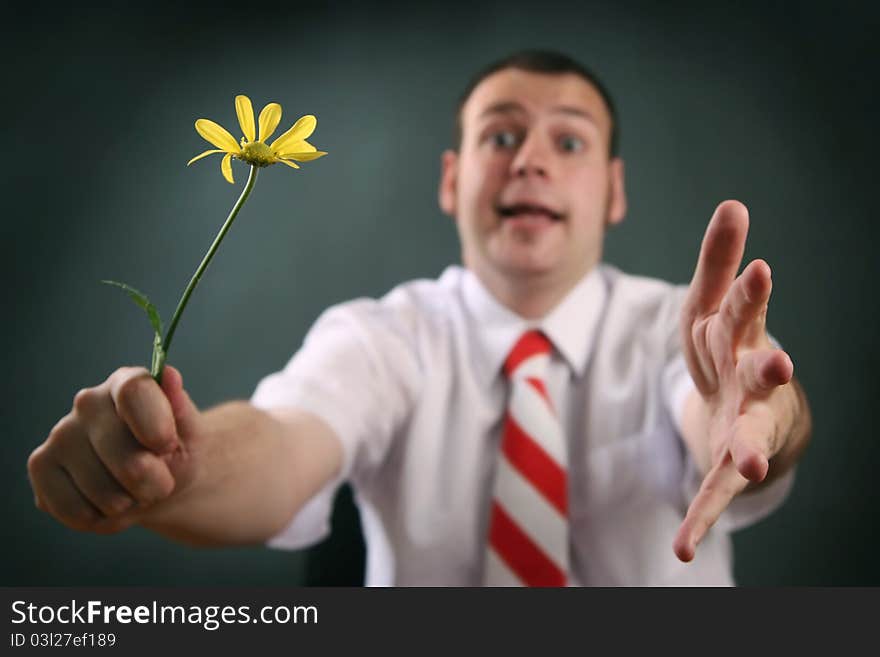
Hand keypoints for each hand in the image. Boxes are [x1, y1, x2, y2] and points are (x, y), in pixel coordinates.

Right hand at [28, 365, 201, 533]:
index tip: (168, 447)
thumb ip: (181, 409)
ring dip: (128, 503)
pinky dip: (102, 518)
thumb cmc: (173, 452)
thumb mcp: (190, 434)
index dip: (156, 426)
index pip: (134, 391)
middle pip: (125, 457)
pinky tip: (108, 502)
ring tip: (134, 490)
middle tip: (161, 480)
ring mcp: (59, 434)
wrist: (154, 481)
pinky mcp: (40, 467)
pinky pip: (77, 511)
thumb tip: (169, 376)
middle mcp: (88, 403)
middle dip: (153, 482)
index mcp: (127, 384)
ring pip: (102, 492)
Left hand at [673, 200, 795, 561]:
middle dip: (770, 367)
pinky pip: (714, 492)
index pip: (746, 309)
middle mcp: (752, 382)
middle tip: (782, 361)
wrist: (747, 402)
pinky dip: (700, 517)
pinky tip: (683, 550)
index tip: (759, 266)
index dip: (751, 289)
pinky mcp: (727, 462)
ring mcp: (744, 425)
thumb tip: (732, 201)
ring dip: (746, 450)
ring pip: (747, 437)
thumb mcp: (713, 303)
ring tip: (748, 466)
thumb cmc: (726, 346)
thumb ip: (720, 260)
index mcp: (742, 336)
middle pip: (760, 373)